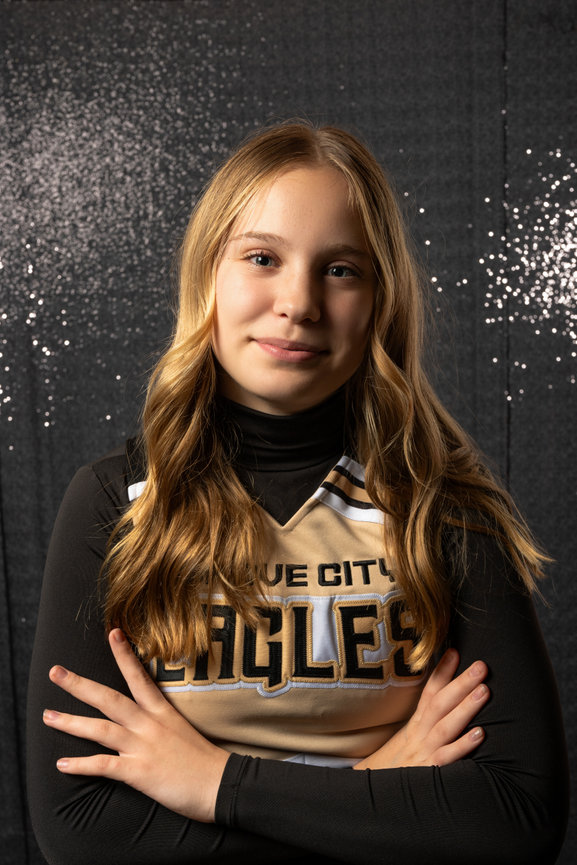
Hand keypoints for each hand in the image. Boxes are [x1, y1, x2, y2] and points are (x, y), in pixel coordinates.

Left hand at [42, 629, 228, 821]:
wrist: (221, 785)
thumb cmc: (205, 761)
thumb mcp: (183, 730)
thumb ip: (161, 724)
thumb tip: (145, 721)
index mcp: (161, 711)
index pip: (139, 676)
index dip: (124, 654)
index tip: (113, 632)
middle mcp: (149, 724)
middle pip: (109, 698)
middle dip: (79, 684)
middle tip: (55, 672)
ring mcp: (143, 747)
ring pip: (100, 728)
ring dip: (71, 722)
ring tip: (48, 716)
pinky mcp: (139, 772)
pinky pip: (104, 766)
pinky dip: (81, 765)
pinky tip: (62, 764)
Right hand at [353, 649, 488, 769]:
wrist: (370, 797)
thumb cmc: (395, 769)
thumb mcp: (406, 743)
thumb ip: (425, 727)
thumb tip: (444, 710)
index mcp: (415, 726)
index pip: (429, 693)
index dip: (441, 672)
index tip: (455, 651)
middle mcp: (418, 735)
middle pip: (440, 704)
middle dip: (461, 683)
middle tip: (481, 666)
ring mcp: (423, 752)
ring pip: (445, 726)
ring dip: (465, 707)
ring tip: (484, 690)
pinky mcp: (427, 772)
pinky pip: (446, 758)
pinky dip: (462, 746)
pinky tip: (480, 735)